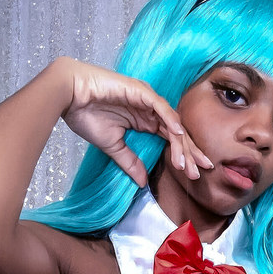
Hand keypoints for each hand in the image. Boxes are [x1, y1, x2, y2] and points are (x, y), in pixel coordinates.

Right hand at [58, 58, 212, 186]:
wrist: (68, 95)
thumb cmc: (86, 115)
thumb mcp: (112, 146)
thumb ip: (129, 162)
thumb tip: (143, 182)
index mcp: (144, 121)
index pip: (171, 140)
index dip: (184, 156)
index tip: (195, 174)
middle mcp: (149, 110)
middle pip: (177, 132)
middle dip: (191, 152)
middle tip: (204, 169)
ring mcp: (146, 99)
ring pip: (171, 122)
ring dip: (181, 143)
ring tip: (188, 163)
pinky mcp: (139, 91)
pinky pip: (160, 107)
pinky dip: (170, 120)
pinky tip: (178, 135)